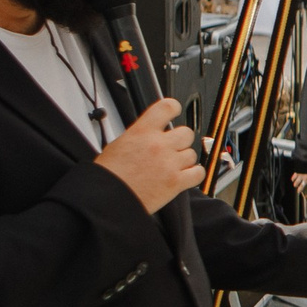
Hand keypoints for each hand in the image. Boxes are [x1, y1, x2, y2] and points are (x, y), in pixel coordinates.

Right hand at [93, 97, 200, 213]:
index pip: (166, 107)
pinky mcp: (176, 182)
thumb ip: (140, 135)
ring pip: (192, 154)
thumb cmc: (109, 175)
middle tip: (172, 148)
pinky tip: (185, 176)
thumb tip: (150, 133)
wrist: (107, 198)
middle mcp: (158, 144)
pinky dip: (194, 175)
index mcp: (142, 131)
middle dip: (181, 140)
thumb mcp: (119, 144)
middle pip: (186, 132)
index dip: (173, 108)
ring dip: (185, 160)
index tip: (175, 110)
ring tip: (171, 167)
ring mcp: (169, 163)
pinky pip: (198, 173)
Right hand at [291, 172, 306, 196]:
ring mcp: (301, 176)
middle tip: (298, 192)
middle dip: (299, 190)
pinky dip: (293, 179)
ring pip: (296, 183)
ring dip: (295, 185)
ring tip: (295, 185)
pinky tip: (293, 179)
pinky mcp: (297, 173)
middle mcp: (306, 179)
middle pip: (301, 187)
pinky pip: (293, 178)